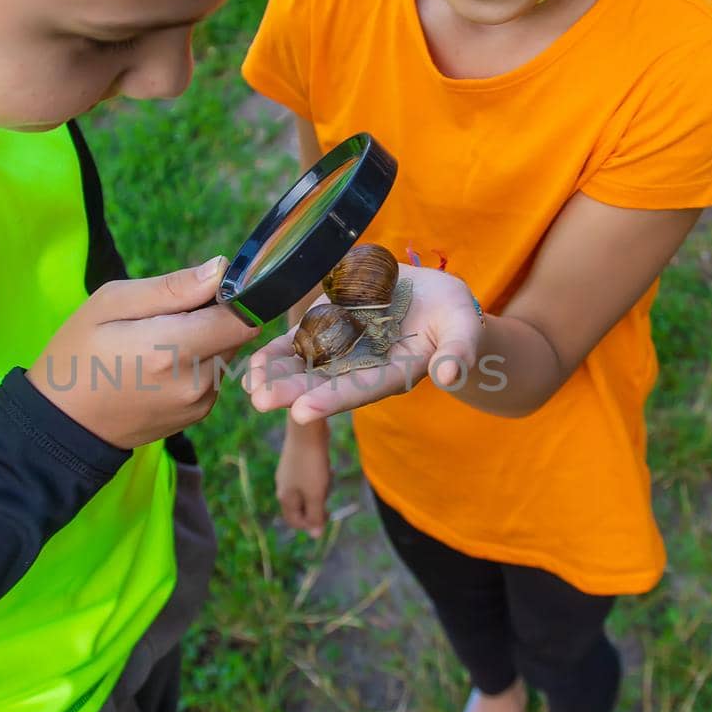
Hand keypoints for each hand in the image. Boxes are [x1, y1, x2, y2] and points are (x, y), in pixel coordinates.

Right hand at [27, 258, 257, 447]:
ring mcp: (200, 403)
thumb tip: (221, 268)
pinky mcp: (198, 415)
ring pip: (227, 353)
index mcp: (173, 349)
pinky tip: (160, 365)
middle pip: (236, 333)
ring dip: (205, 339)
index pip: (242, 317)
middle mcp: (196, 381)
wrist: (63, 423)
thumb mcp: (111, 304)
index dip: (230, 296)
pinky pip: (214, 375)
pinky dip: (197, 362)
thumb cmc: (77, 353)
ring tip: (157, 342)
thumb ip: (171, 287)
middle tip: (166, 317)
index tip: (202, 290)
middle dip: (213, 316)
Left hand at [244, 266, 483, 425]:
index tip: (303, 411)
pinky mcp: (329, 328)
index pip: (360, 390)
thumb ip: (458, 351)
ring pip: (304, 367)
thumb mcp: (462, 329)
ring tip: (249, 387)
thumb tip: (451, 375)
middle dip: (291, 393)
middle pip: (323, 384)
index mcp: (392, 374)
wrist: (435, 300)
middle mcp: (362, 369)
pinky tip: (251, 366)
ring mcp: (342, 350)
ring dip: (276, 377)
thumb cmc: (453, 318)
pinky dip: (276, 354)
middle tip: (261, 401)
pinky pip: (298, 343)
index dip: (332, 400)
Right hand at [277, 419, 330, 538]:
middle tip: (328, 495)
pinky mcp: (295, 460)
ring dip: (319, 490)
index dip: (311, 524)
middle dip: (316, 505)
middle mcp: (283, 485)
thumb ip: (315, 515)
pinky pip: (307, 478)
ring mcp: (287, 472)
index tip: (327, 514)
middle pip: (300, 507)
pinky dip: (317, 477)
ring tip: (328, 477)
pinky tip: (326, 466)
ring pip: (304, 492)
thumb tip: (315, 536)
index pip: (295, 521)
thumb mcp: (316, 494)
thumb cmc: (312, 464)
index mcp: (285, 497)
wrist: (307, 429)